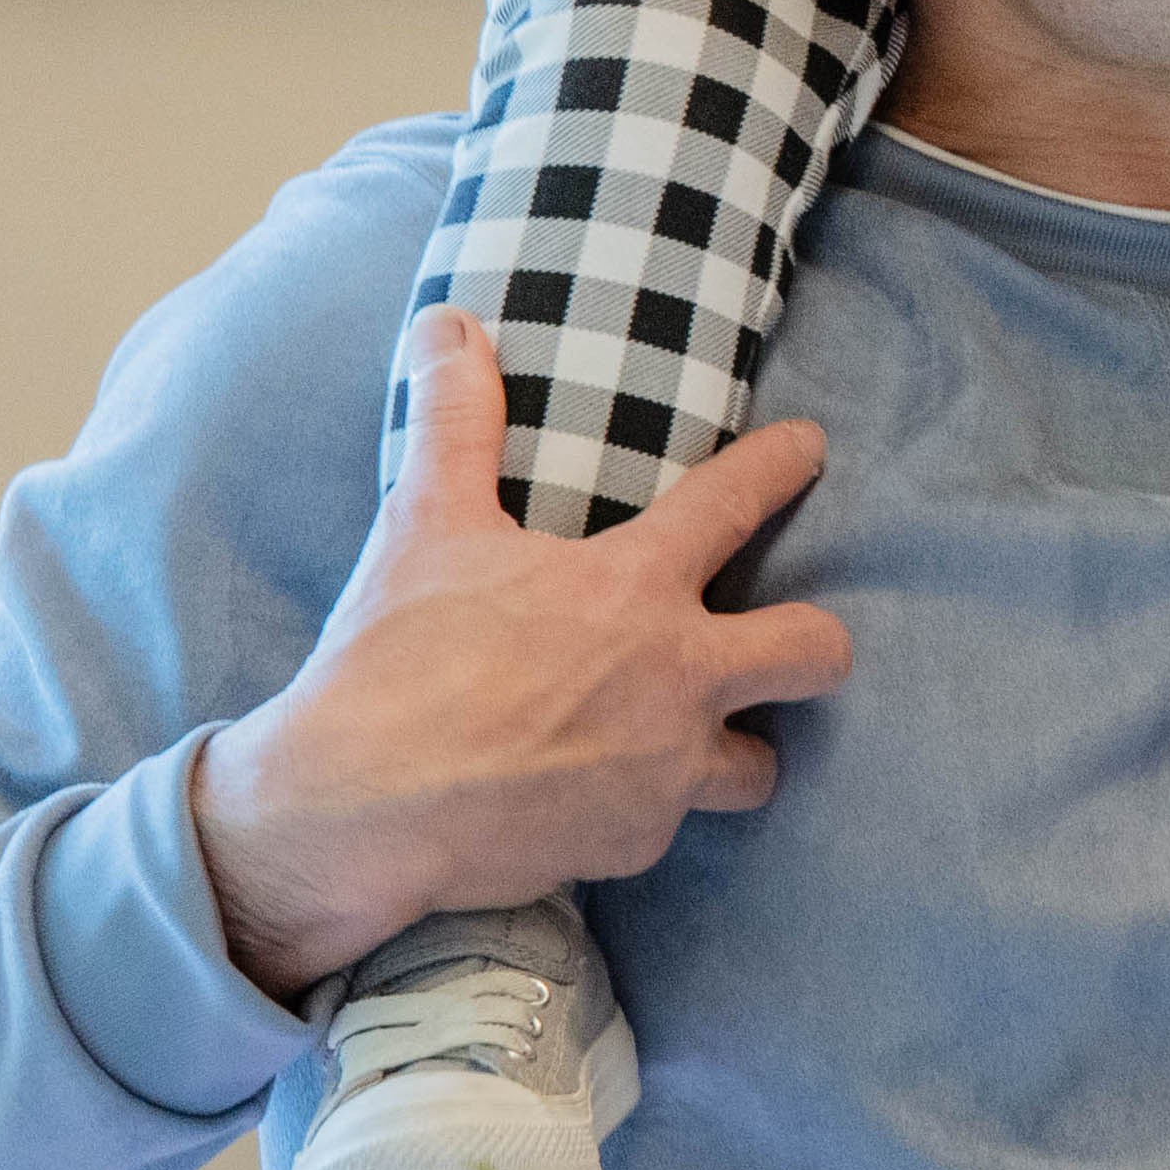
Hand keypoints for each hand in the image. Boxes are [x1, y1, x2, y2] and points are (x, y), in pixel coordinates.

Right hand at [185, 316, 854, 998]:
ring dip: (742, 749)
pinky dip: (647, 809)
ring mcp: (663, 772)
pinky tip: (607, 797)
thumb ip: (454, 423)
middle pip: (817, 654)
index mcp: (632, 589)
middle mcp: (675, 680)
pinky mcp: (632, 844)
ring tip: (707, 736)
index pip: (738, 501)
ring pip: (761, 766)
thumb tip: (446, 325)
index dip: (783, 464)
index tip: (809, 450)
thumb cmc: (392, 661)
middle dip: (816, 643)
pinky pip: (671, 825)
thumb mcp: (423, 526)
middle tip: (786, 636)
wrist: (353, 810)